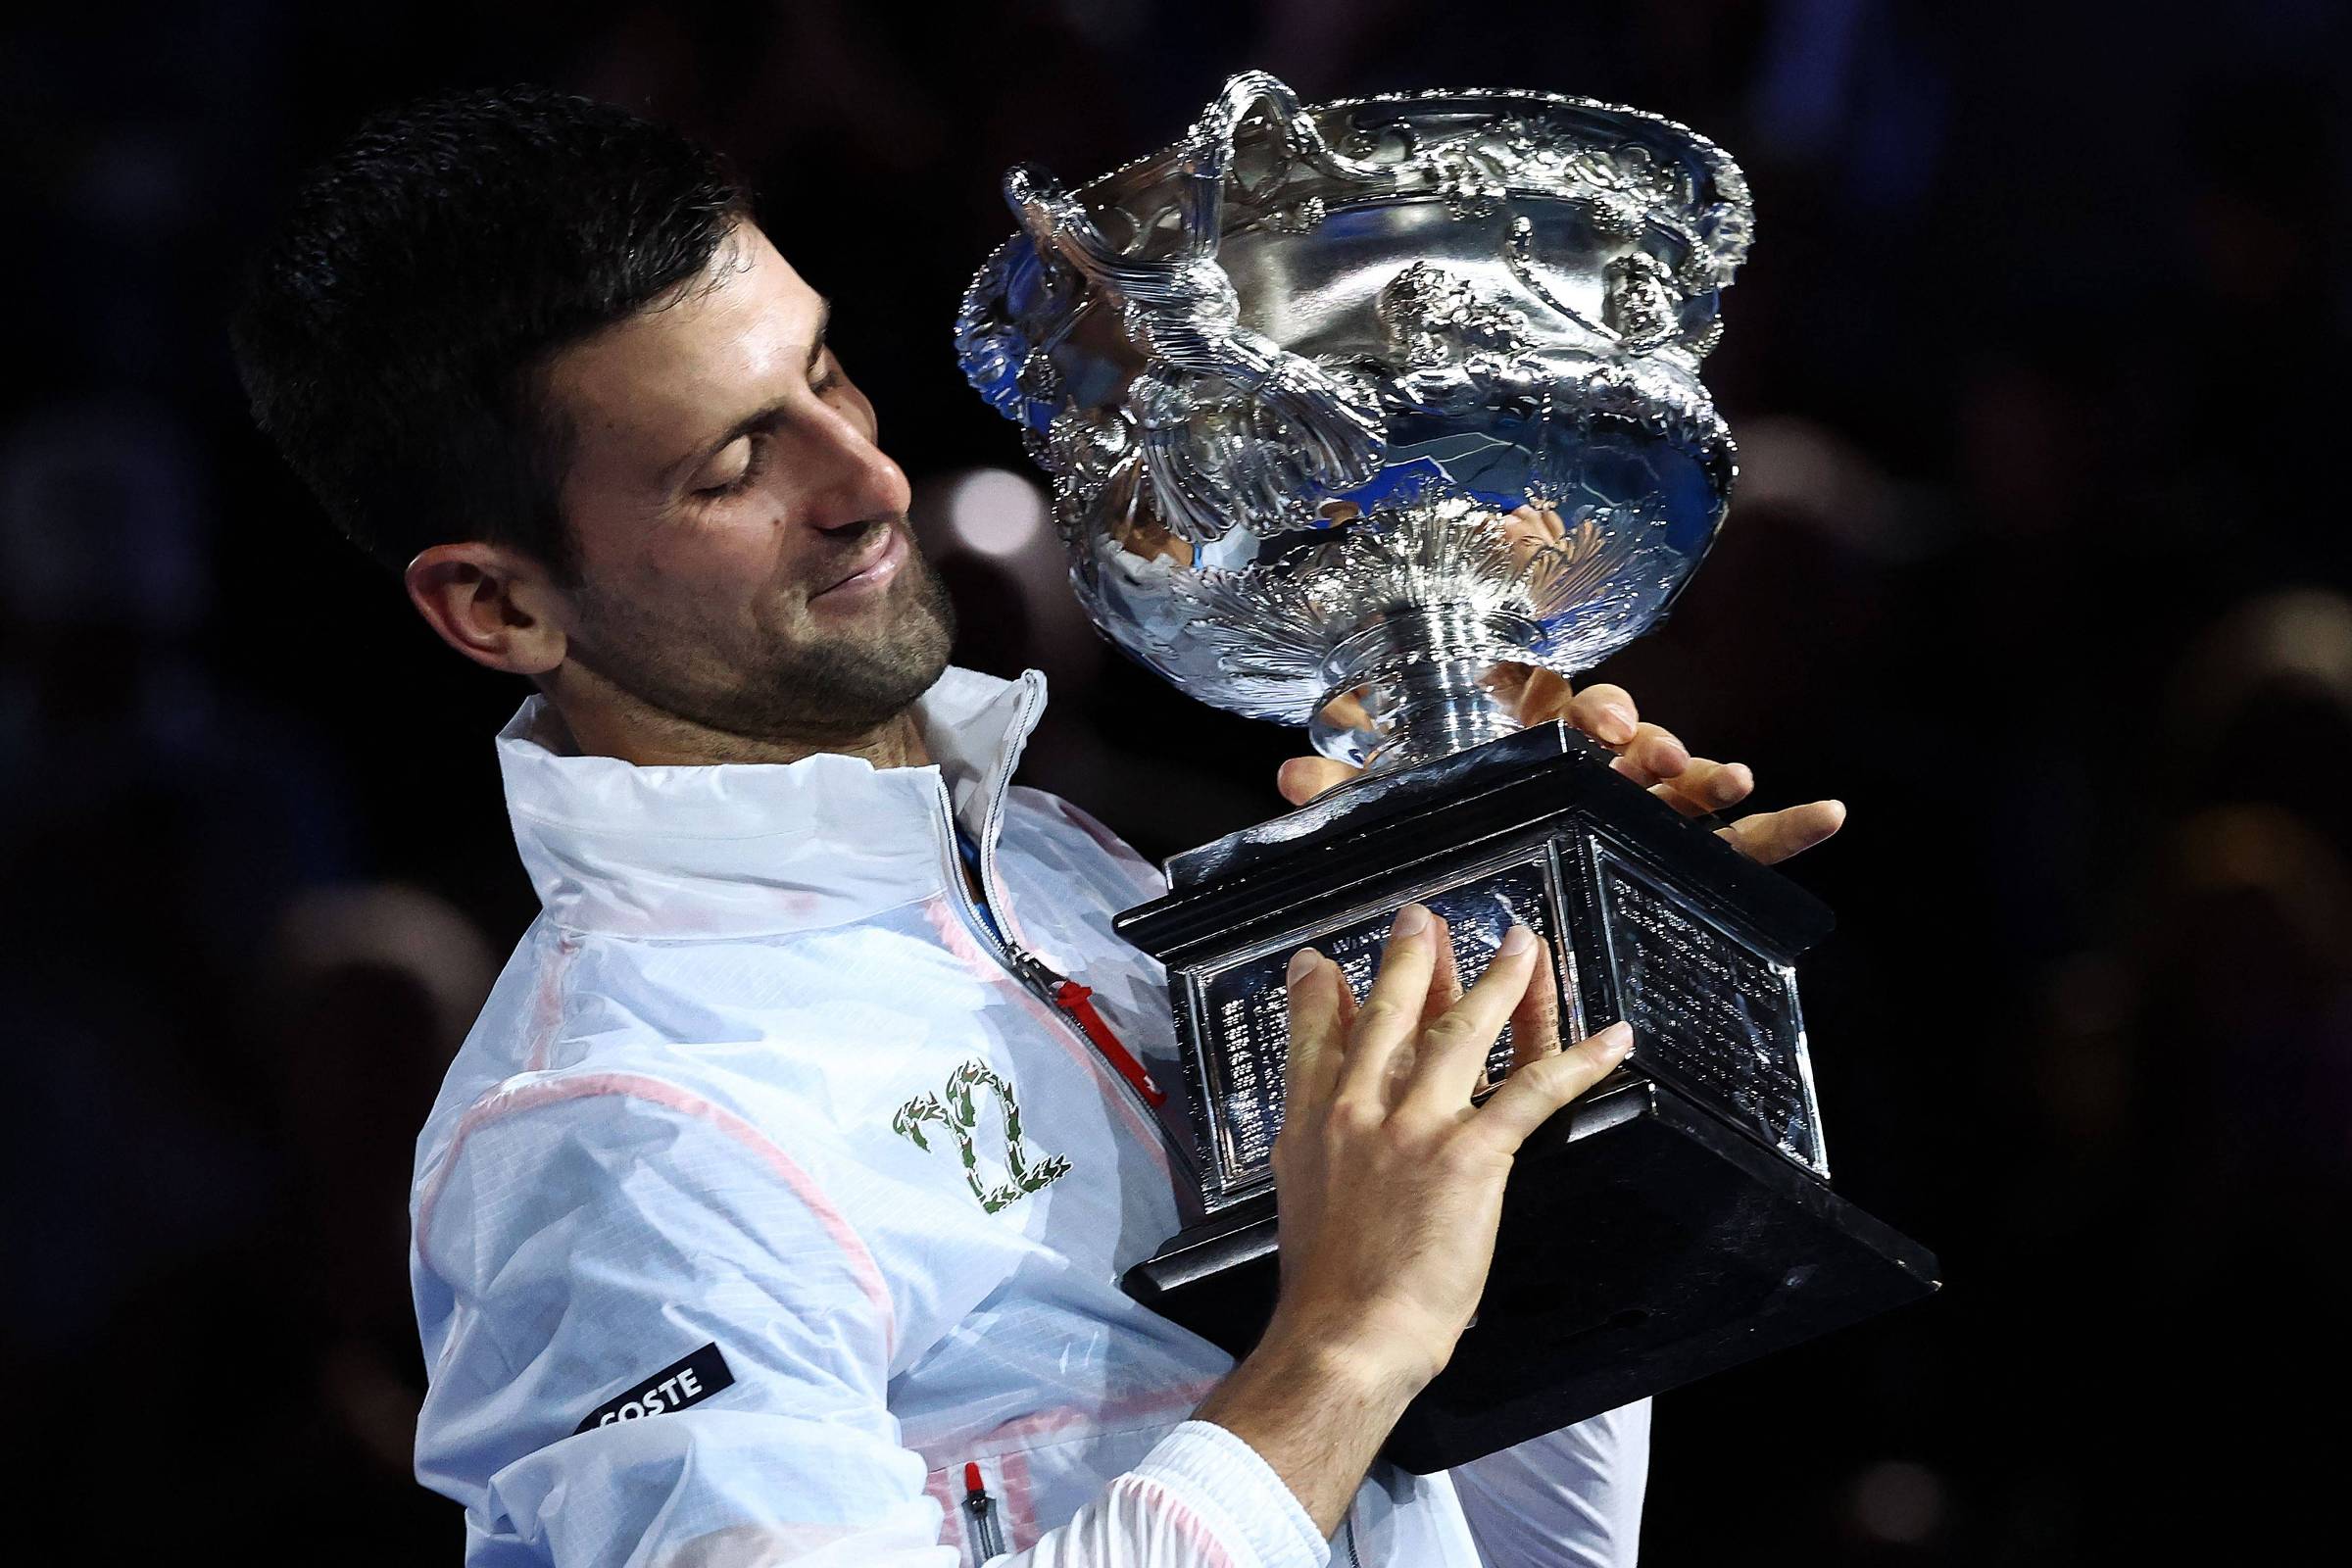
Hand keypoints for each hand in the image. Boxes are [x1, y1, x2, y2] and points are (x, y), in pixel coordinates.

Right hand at [1193, 903, 1629, 1530]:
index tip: (1321, 962)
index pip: (1316, 1036)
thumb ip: (1312, 1148)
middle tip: (1425, 918)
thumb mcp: (1299, 1197)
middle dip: (1412, 957)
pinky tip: (1610, 1037)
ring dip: (1500, 980)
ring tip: (1521, 944)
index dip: (1321, 993)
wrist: (1346, 1333)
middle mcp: (1361, 1110)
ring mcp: (1416, 1126)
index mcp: (1315, 1123)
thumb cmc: (1327, 1286)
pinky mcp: (1468, 1154)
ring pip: (1462, 1031)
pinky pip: (1532, 1091)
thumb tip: (1315, 1129)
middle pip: (1392, 1012)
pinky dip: (1579, 1059)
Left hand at [1275, 523, 1845, 865]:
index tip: (1590, 720)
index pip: (1560, 708)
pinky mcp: (1669, 850)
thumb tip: (1282, 782)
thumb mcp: (1393, 809)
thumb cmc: (1443, 821)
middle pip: (1631, 741)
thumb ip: (1345, 793)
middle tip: (1642, 751)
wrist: (1475, 860)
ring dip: (1706, 778)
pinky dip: (1782, 830)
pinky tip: (1831, 817)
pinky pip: (1735, 842)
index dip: (1579, 707)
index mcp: (1529, 740)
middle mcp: (1590, 766)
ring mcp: (1636, 806)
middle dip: (1643, 739)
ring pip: (1684, 785)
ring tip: (1730, 781)